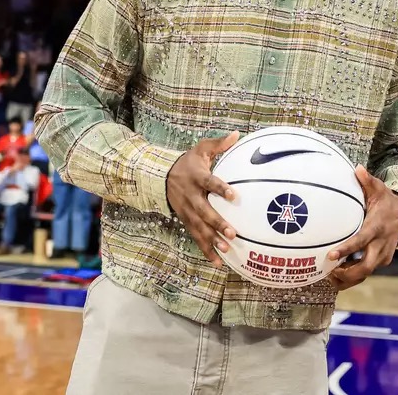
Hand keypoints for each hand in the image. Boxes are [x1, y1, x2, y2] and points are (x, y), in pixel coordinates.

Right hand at [165, 131, 238, 266]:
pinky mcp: (186, 221)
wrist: (161, 176)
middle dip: (217, 223)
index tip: (234, 194)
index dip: (221, 188)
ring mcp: (187, 211)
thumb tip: (237, 134)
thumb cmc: (188, 162)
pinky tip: (218, 261)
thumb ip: (219, 144)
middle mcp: (191, 196)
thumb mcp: (200, 149)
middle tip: (232, 233)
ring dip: (212, 240)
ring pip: (199, 228)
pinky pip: (196, 237)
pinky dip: (206, 249)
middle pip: (204, 211)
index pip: (209, 182)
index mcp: (196, 177)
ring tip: (226, 250)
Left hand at [327, 165, 397, 290]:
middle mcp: (381, 245)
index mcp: (376, 228)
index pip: (361, 241)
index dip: (346, 249)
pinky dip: (353, 276)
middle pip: (366, 267)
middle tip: (329, 272)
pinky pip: (366, 272)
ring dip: (348, 279)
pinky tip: (337, 275)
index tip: (330, 255)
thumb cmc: (386, 200)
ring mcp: (383, 255)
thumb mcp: (379, 188)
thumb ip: (367, 181)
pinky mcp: (382, 261)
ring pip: (365, 274)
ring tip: (330, 276)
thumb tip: (357, 168)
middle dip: (347, 274)